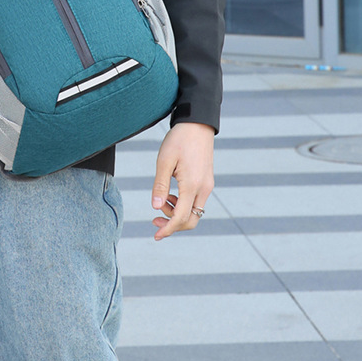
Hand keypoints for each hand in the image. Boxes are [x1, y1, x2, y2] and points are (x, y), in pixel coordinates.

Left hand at [151, 122, 214, 239]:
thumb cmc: (178, 140)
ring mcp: (207, 185)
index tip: (156, 236)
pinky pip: (197, 201)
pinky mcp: (207, 181)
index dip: (168, 229)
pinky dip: (183, 205)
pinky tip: (171, 196)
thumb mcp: (164, 161)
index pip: (181, 218)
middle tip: (154, 220)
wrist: (197, 124)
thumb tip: (155, 207)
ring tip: (161, 201)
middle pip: (191, 220)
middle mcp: (203, 188)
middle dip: (172, 225)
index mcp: (192, 185)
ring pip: (195, 212)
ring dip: (177, 213)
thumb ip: (160, 186)